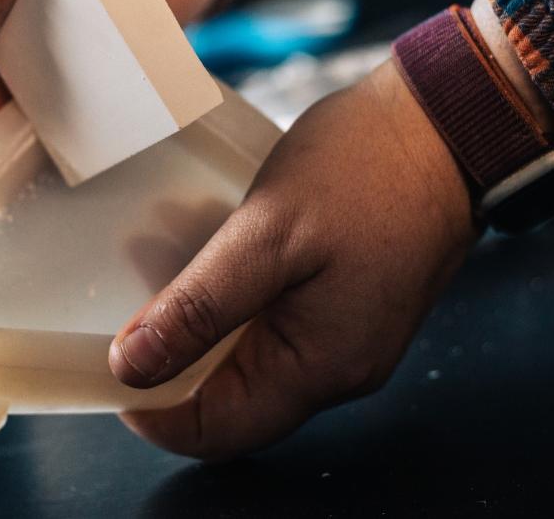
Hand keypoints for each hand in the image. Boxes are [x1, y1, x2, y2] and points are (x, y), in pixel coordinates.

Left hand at [111, 60, 478, 459]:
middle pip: (232, 398)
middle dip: (172, 359)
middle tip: (127, 305)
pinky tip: (206, 255)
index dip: (156, 411)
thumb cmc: (362, 170)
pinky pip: (273, 325)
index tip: (111, 366)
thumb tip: (133, 367)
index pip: (219, 431)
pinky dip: (230, 300)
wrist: (443, 123)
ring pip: (249, 359)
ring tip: (156, 265)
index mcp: (320, 367)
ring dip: (198, 324)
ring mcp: (345, 335)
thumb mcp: (266, 235)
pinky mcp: (345, 302)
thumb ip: (199, 308)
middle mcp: (337, 368)